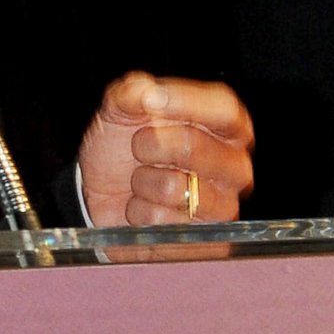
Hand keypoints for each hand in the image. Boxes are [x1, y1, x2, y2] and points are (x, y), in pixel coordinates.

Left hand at [78, 73, 254, 226]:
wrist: (99, 195)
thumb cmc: (121, 148)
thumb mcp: (119, 111)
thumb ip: (130, 93)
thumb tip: (144, 92)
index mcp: (226, 127)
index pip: (223, 109)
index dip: (185, 103)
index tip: (149, 100)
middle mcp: (233, 165)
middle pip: (193, 145)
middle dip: (149, 144)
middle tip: (138, 147)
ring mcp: (223, 205)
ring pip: (175, 187)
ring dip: (143, 183)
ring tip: (141, 181)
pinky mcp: (208, 241)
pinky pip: (166, 224)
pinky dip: (140, 214)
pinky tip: (143, 208)